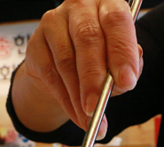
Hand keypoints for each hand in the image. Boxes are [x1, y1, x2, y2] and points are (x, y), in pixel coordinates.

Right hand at [15, 0, 142, 134]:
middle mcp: (80, 6)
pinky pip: (50, 75)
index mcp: (107, 3)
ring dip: (78, 96)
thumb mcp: (119, 61)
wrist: (65, 62)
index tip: (127, 82)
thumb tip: (127, 78)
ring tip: (90, 118)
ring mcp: (54, 21)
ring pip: (66, 61)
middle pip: (88, 39)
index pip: (116, 21)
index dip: (122, 52)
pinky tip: (77, 115)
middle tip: (98, 106)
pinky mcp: (35, 42)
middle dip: (94, 78)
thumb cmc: (99, 56)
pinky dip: (65, 101)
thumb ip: (128, 67)